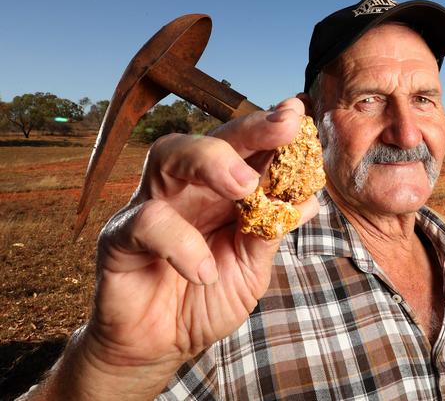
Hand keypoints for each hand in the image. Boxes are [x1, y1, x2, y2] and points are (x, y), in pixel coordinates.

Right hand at [69, 98, 318, 396]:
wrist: (161, 347)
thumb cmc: (207, 299)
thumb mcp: (251, 266)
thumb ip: (271, 231)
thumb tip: (310, 200)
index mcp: (219, 192)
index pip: (245, 150)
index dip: (271, 129)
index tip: (299, 112)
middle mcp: (186, 188)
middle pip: (209, 137)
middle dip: (249, 128)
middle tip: (284, 124)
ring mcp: (149, 205)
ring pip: (168, 155)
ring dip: (211, 161)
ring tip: (245, 185)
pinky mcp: (119, 236)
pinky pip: (148, 222)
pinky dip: (181, 244)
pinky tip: (206, 271)